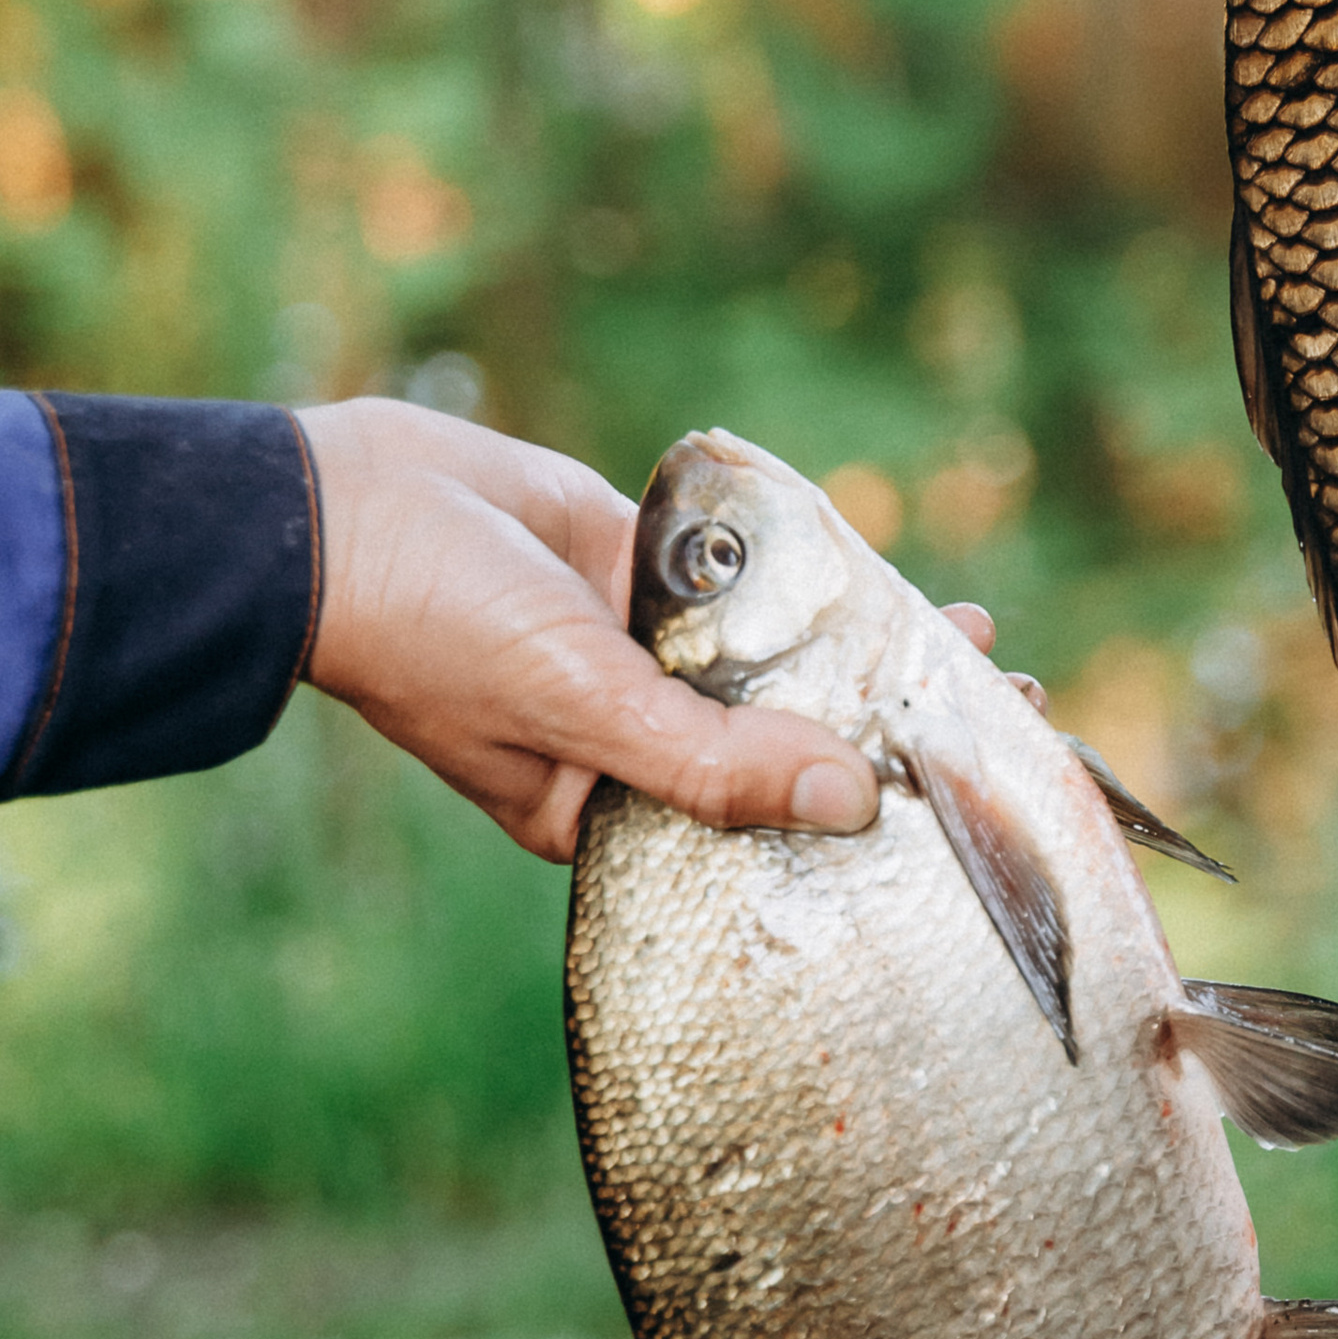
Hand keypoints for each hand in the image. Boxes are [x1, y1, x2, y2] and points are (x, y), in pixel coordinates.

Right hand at [297, 400, 992, 864]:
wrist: (331, 508)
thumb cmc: (431, 635)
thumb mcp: (581, 710)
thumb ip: (711, 760)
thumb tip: (852, 799)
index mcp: (611, 815)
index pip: (762, 830)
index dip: (863, 820)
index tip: (964, 804)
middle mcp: (638, 740)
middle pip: (788, 740)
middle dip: (890, 725)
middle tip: (1004, 709)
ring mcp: (642, 652)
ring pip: (780, 654)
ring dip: (866, 643)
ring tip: (968, 636)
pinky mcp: (639, 567)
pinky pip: (744, 575)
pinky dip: (804, 569)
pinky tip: (885, 571)